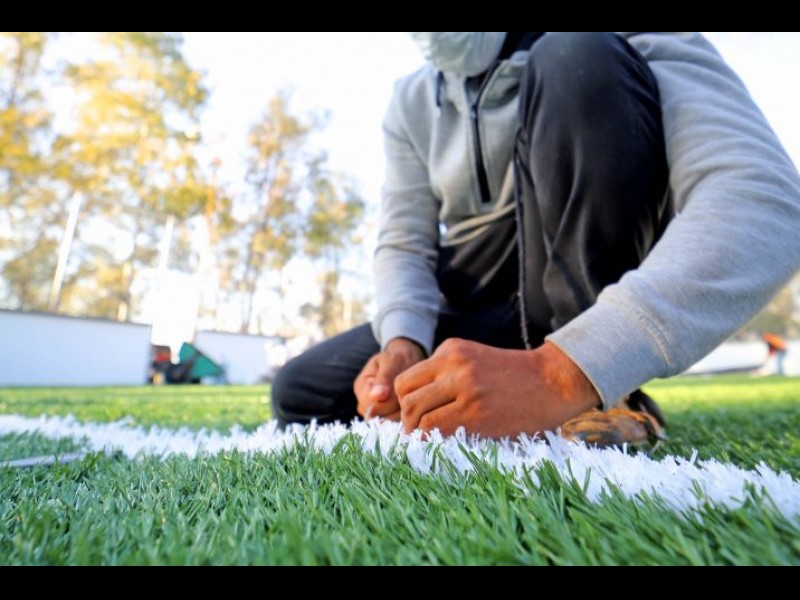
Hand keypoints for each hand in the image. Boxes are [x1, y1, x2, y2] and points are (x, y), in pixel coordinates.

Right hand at [354, 337, 425, 420]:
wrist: (407, 361)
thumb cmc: (398, 358)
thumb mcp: (391, 361)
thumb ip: (384, 378)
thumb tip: (376, 396)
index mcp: (361, 386)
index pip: (371, 405)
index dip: (389, 401)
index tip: (402, 389)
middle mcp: (363, 402)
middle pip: (380, 416)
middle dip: (397, 406)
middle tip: (408, 391)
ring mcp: (374, 411)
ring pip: (389, 422)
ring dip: (402, 411)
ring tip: (409, 394)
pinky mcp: (386, 416)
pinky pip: (395, 423)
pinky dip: (405, 415)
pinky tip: (410, 402)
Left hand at [395, 339, 599, 437]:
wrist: (553, 381)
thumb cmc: (515, 377)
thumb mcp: (475, 360)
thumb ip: (445, 374)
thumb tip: (413, 405)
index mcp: (451, 350)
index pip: (405, 378)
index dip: (404, 401)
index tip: (415, 416)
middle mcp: (453, 364)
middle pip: (404, 394)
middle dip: (406, 417)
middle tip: (419, 431)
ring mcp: (464, 387)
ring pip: (416, 413)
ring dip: (417, 431)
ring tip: (431, 439)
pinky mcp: (476, 411)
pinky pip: (436, 429)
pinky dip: (432, 440)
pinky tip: (444, 443)